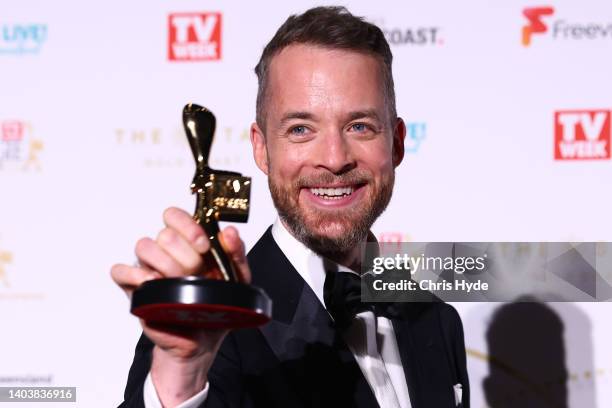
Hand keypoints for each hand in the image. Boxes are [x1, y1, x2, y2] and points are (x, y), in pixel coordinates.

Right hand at [111, 207, 250, 404]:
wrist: (203, 340)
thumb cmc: (216, 305)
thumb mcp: (237, 279)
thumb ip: (236, 253)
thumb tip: (229, 232)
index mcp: (187, 243)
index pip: (175, 216)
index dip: (189, 226)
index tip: (204, 247)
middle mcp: (165, 251)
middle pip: (164, 233)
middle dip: (185, 256)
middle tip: (197, 274)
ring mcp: (148, 268)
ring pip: (144, 246)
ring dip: (166, 265)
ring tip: (179, 283)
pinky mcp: (135, 289)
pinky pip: (120, 271)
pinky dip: (136, 275)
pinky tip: (155, 285)